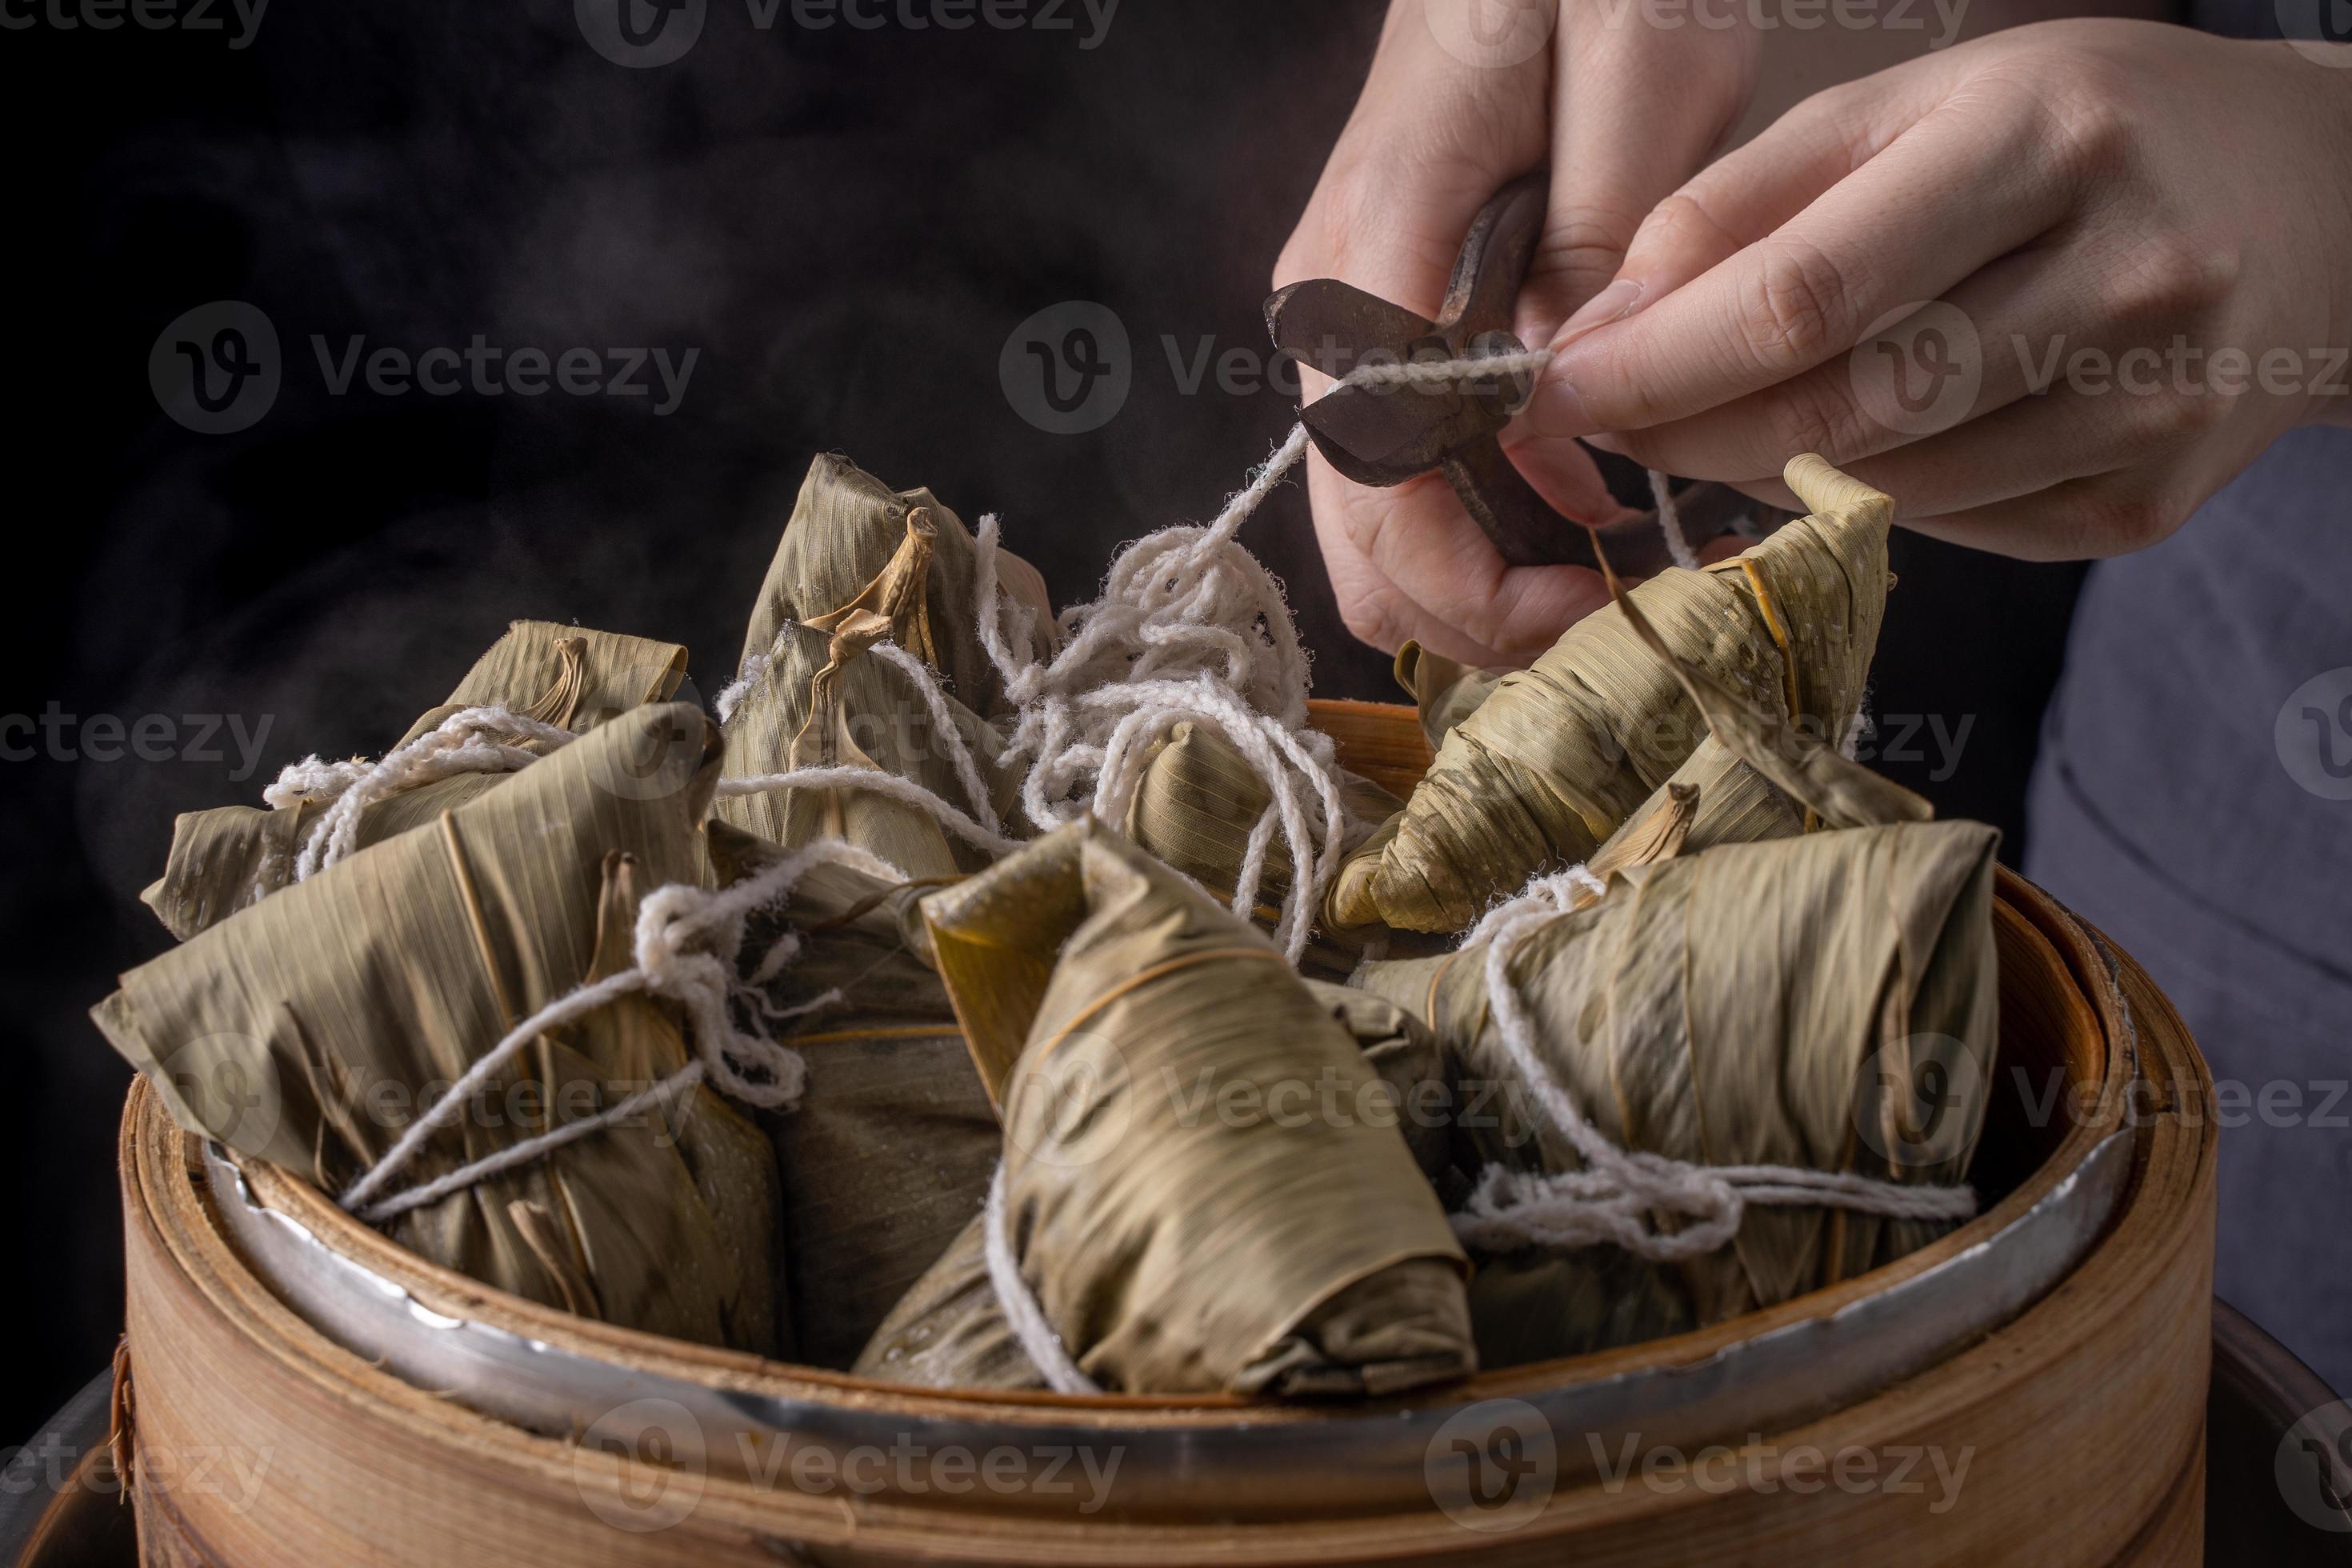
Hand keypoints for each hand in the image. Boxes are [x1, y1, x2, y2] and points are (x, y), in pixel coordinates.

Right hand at [1274, 0, 1764, 665]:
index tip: (1593, 604)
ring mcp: (1350, 317)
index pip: (1378, 467)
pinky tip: (1578, 520)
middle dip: (1467, 614)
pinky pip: (1403, 472)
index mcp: (1380, 235)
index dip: (1468, 576)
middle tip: (1607, 628)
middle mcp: (1335, 297)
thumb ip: (1595, 227)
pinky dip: (1477, 533)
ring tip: (1602, 590)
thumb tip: (1557, 397)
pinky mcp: (1384, 325)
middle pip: (1354, 527)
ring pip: (1368, 520)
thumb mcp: (1639, 50)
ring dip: (1472, 587)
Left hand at [1518, 21, 2351, 558]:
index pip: (1804, 292)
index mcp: (2043, 143)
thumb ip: (1746, 206)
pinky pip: (1951, 529)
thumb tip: (1602, 329)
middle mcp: (2120, 278)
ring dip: (1764, 472)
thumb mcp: (1918, 107)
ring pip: (1887, 489)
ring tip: (1719, 423)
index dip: (1656, 362)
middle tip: (1607, 421)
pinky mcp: (2147, 503)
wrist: (2315, 203)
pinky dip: (1866, 499)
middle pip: (1839, 408)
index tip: (1554, 389)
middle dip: (1687, 430)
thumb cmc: (2078, 134)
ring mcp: (2148, 407)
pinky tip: (1852, 444)